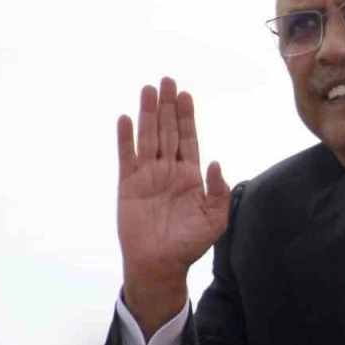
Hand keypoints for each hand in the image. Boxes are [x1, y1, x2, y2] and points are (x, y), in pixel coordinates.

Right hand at [117, 77, 229, 334]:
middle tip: (167, 80)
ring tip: (148, 89)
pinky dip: (125, 138)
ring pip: (148, 137)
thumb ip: (218, 190)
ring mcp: (148, 176)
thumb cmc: (189, 245)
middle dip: (168, 106)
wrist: (160, 264)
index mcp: (191, 177)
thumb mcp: (214, 219)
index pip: (189, 139)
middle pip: (167, 131)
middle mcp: (169, 171)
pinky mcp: (128, 185)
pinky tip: (126, 118)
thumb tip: (216, 162)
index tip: (185, 94)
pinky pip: (126, 156)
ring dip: (147, 114)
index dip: (186, 117)